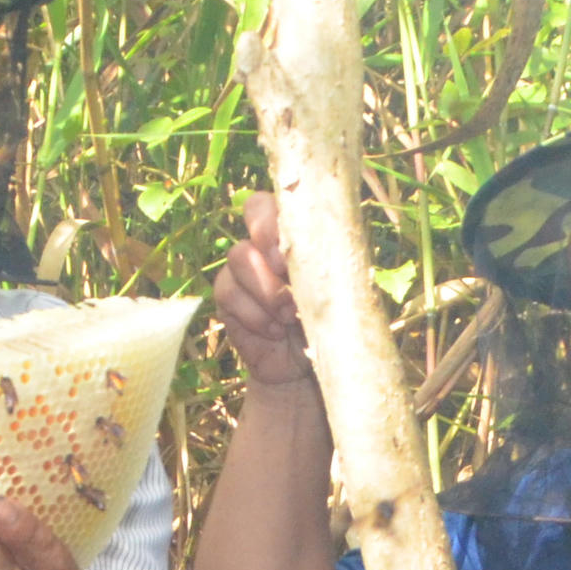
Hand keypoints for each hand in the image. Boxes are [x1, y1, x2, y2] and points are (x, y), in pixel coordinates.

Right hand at [216, 194, 316, 390]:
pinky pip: (228, 293)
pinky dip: (254, 314)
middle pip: (253, 217)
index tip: (289, 252)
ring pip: (238, 257)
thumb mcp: (342, 292)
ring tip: (289, 315)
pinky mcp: (228, 299)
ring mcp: (243, 270)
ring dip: (266, 289)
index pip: (272, 202)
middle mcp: (265, 244)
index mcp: (295, 233)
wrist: (309, 367)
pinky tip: (274, 331)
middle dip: (268, 249)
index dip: (273, 219)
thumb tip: (327, 257)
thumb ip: (332, 267)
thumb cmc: (332, 322)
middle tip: (288, 278)